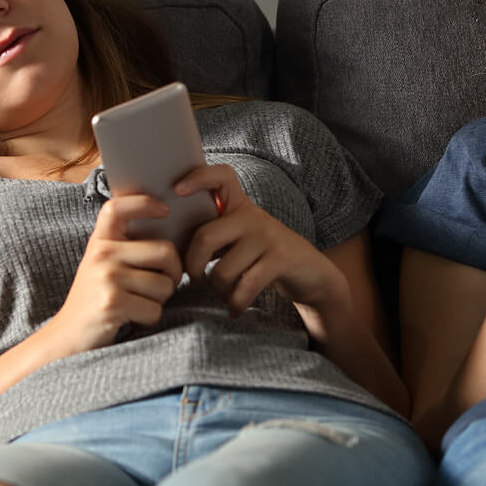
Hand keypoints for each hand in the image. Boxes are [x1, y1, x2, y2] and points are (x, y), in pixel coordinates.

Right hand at [43, 193, 183, 352]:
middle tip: (162, 285)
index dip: (144, 203)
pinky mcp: (113, 303)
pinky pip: (155, 308)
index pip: (118, 207)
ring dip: (160, 300)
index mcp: (99, 242)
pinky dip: (150, 318)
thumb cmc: (94, 301)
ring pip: (165, 284)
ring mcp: (106, 277)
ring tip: (138, 304)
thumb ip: (125, 248)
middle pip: (166, 252)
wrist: (66, 338)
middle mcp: (102, 254)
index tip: (165, 210)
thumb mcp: (102, 266)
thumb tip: (168, 232)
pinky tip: (131, 318)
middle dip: (173, 274)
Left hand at [176, 163, 349, 318]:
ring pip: (223, 269)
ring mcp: (269, 237)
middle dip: (193, 266)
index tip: (177, 190)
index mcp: (240, 207)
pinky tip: (235, 309)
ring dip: (219, 291)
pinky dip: (236, 303)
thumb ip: (214, 235)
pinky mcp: (281, 259)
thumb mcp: (241, 239)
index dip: (198, 177)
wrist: (312, 274)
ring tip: (225, 296)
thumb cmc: (264, 258)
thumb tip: (172, 248)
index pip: (221, 176)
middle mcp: (253, 217)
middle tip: (195, 279)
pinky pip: (245, 286)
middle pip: (206, 236)